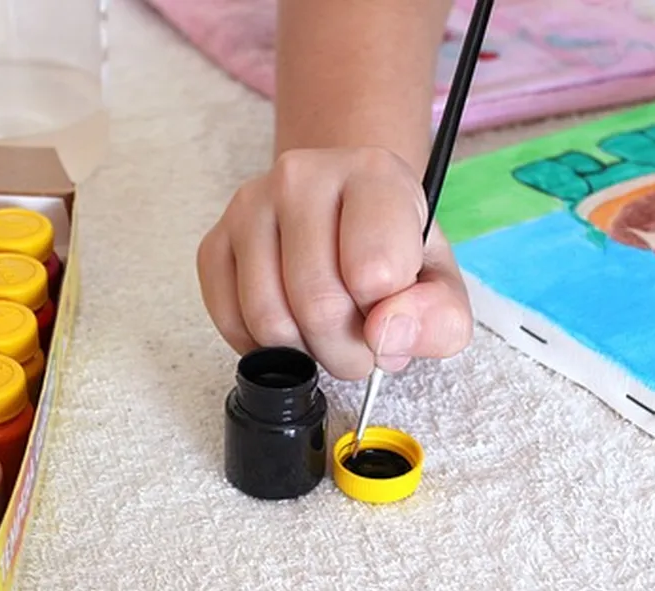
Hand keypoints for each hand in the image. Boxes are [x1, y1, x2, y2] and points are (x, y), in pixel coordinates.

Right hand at [196, 146, 472, 379]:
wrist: (345, 212)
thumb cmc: (392, 249)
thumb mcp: (440, 283)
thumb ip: (439, 318)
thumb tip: (386, 336)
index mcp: (374, 174)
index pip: (375, 272)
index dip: (388, 318)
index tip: (391, 311)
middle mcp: (303, 176)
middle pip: (317, 304)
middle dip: (346, 350)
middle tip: (360, 342)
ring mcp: (251, 206)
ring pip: (268, 319)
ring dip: (304, 352)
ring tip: (326, 334)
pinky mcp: (215, 240)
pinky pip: (229, 319)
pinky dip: (261, 346)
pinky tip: (290, 328)